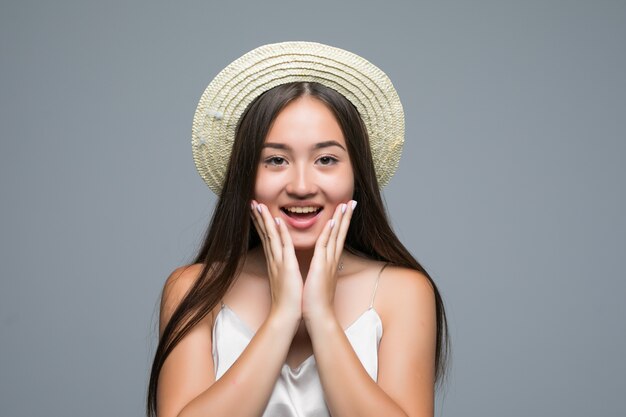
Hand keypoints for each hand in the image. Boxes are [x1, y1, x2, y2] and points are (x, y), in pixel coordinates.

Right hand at [250, 200, 302, 323]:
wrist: (286, 317)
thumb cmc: (288, 302)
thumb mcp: (285, 281)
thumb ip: (283, 270)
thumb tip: (285, 265)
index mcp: (275, 263)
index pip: (267, 239)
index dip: (261, 224)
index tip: (257, 212)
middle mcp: (274, 260)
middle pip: (264, 234)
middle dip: (258, 218)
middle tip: (252, 203)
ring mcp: (279, 262)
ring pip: (270, 236)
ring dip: (264, 220)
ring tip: (258, 205)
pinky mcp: (287, 266)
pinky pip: (283, 245)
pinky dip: (280, 232)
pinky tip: (276, 220)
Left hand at [302, 200, 356, 320]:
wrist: (318, 316)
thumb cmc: (315, 301)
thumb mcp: (318, 281)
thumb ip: (320, 270)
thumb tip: (319, 266)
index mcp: (329, 263)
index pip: (337, 239)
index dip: (341, 224)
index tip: (345, 211)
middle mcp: (332, 260)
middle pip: (340, 233)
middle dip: (346, 217)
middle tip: (352, 202)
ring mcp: (328, 262)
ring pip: (335, 235)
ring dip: (340, 219)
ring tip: (345, 204)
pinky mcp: (321, 266)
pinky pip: (325, 244)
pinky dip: (328, 232)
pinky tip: (331, 220)